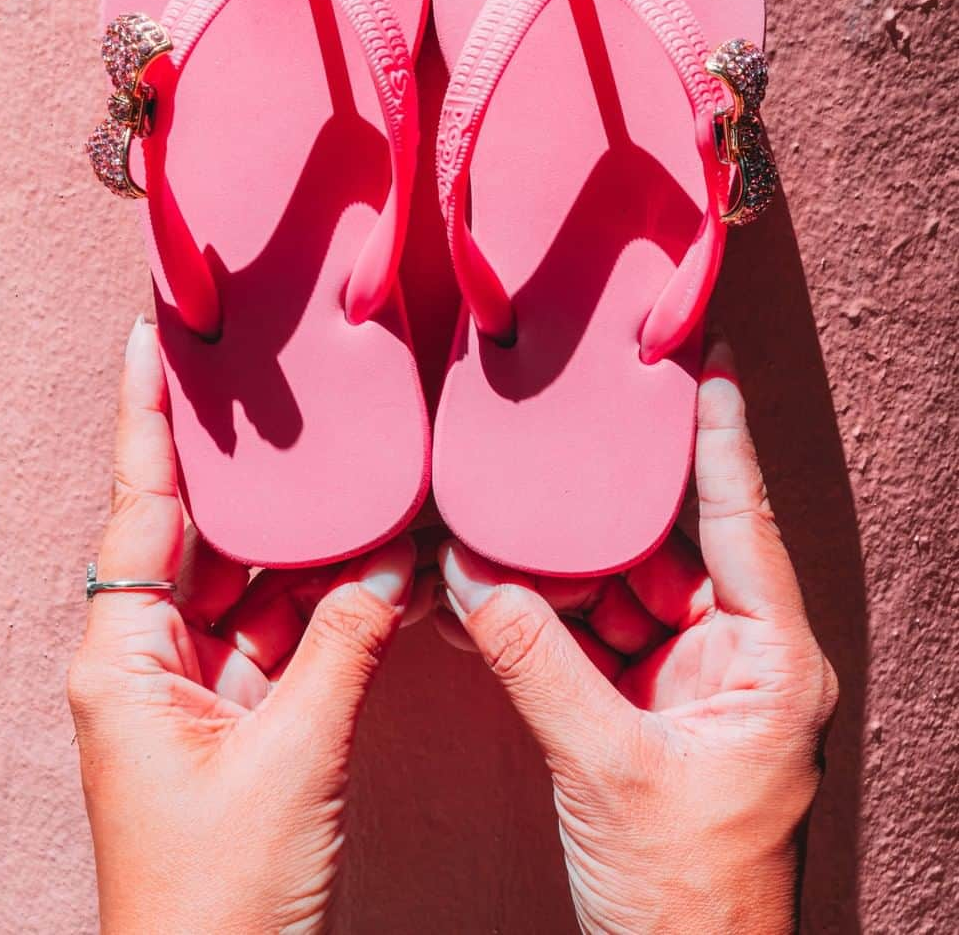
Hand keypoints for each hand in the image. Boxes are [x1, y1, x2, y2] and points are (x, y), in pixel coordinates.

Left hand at [68, 317, 416, 934]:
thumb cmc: (220, 897)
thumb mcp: (294, 754)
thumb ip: (346, 641)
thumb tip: (395, 560)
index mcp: (125, 655)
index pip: (139, 504)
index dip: (146, 416)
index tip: (151, 340)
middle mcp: (147, 659)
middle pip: (195, 531)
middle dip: (241, 468)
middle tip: (275, 387)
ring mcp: (191, 689)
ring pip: (243, 580)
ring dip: (296, 537)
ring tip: (344, 463)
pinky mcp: (233, 720)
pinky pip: (274, 631)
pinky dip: (318, 599)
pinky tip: (366, 559)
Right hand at [436, 339, 837, 934]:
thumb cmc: (689, 899)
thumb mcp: (606, 770)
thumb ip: (535, 662)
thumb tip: (470, 576)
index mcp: (773, 662)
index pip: (742, 521)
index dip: (720, 437)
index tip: (703, 363)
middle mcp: (743, 660)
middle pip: (674, 547)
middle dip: (612, 503)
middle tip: (567, 437)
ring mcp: (698, 686)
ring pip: (630, 591)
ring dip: (568, 565)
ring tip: (508, 519)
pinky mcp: (655, 712)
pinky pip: (601, 640)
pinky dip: (553, 620)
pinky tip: (501, 595)